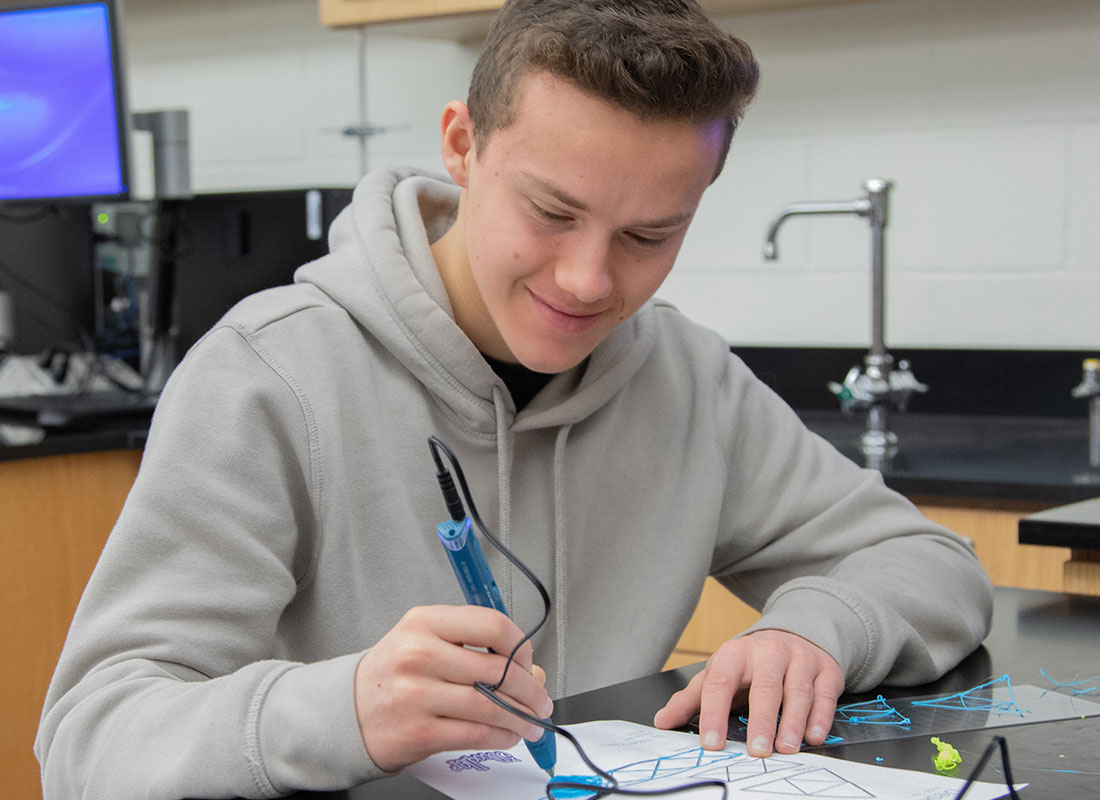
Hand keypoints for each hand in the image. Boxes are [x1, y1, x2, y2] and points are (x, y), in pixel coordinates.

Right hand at [354, 605, 553, 771]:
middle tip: (540, 699)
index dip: (521, 647)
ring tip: (531, 722)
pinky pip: (476, 734)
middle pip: (498, 670)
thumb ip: (478, 650)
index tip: (528, 662)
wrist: (347, 711)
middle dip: (530, 690)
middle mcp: (420, 654)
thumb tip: (533, 674)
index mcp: (425, 622)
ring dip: (522, 718)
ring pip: (491, 706)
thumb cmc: (394, 673)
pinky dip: (502, 737)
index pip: (493, 625)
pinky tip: (507, 734)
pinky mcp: (418, 732)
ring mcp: (417, 695)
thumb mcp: (428, 642)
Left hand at [653, 629, 843, 756]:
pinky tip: (813, 735)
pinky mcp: (825, 670)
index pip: (720, 684)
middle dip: (760, 720)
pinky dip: (820, 717)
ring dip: (792, 722)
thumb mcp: (720, 673)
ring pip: (797, 691)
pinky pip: (824, 695)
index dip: (714, 714)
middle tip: (757, 750)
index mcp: (735, 655)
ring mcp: (799, 659)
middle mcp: (768, 653)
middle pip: (764, 687)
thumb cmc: (751, 663)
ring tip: (786, 748)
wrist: (794, 634)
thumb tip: (662, 720)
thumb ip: (691, 699)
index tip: (711, 743)